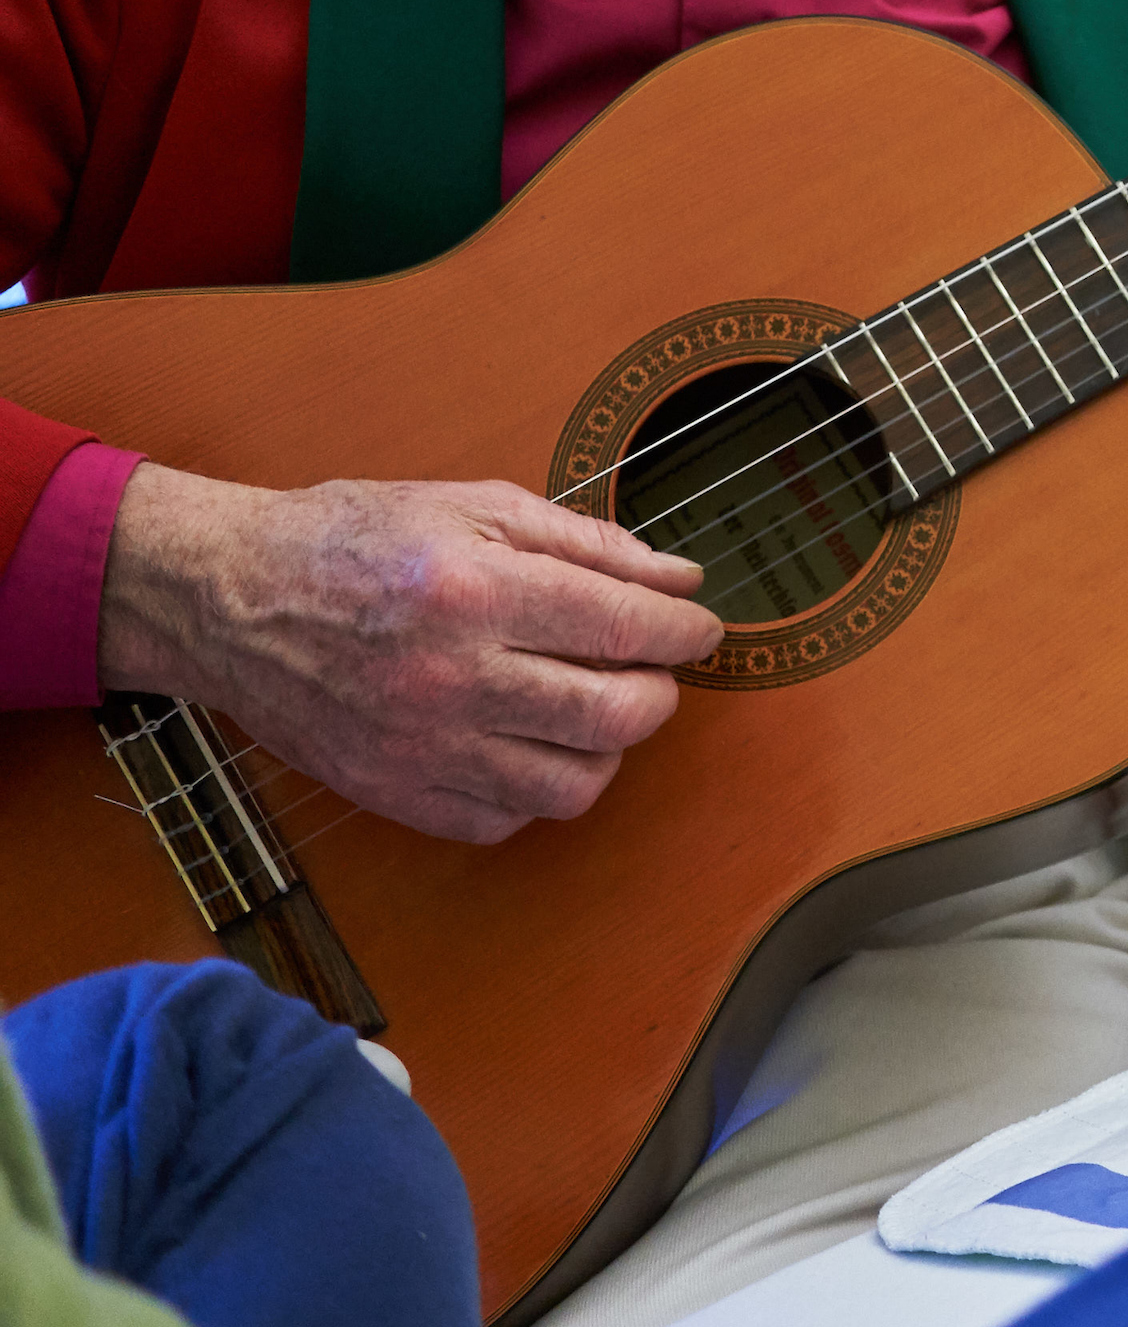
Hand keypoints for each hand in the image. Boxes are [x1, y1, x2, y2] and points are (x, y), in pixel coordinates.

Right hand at [98, 467, 726, 844]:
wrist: (228, 598)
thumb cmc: (353, 538)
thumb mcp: (474, 506)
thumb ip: (589, 543)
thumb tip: (680, 579)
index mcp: (476, 590)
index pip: (629, 629)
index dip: (687, 631)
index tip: (699, 626)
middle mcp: (451, 677)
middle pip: (615, 716)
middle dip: (660, 692)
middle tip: (650, 669)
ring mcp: (418, 745)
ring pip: (571, 784)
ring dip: (606, 749)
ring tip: (590, 707)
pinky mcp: (389, 792)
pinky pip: (503, 820)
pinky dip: (536, 789)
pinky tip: (528, 743)